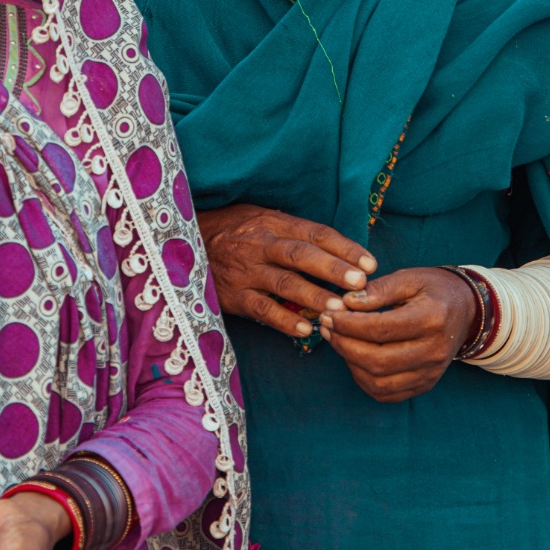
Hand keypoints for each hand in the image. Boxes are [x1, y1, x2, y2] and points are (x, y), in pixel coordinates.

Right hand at [195, 204, 373, 337]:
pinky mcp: (231, 295)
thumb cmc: (231, 232)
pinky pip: (261, 309)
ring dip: (314, 296)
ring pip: (283, 283)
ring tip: (340, 310)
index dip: (343, 248)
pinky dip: (284, 320)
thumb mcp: (259, 219)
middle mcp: (257, 244)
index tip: (370, 263)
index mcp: (270, 222)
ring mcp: (243, 270)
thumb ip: (294, 233)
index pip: (313, 233)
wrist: (178, 244)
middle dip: (333, 269)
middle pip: (300, 254)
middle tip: (361, 284)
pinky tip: (305, 330)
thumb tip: (342, 251)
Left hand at [321, 266, 476, 401]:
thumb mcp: (409, 278)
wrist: (467, 310)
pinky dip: (364, 380)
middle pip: (377, 360)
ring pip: (379, 381)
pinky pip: (387, 394)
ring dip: (349, 363)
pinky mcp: (426, 384)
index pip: (379, 329)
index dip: (346, 324)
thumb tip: (346, 302)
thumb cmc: (433, 290)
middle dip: (342, 344)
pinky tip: (354, 359)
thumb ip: (377, 289)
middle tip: (326, 326)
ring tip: (337, 340)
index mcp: (432, 320)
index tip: (328, 314)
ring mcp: (432, 372)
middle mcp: (435, 351)